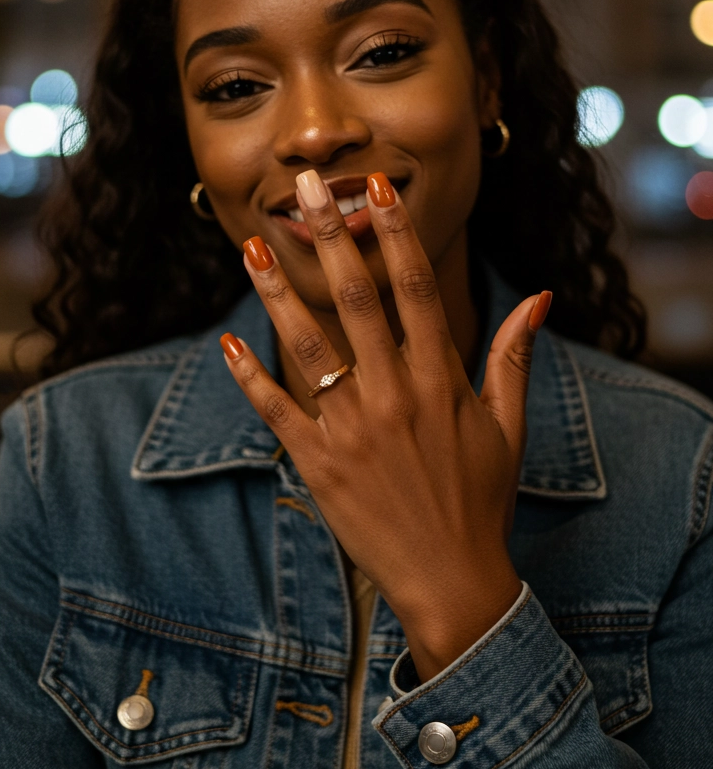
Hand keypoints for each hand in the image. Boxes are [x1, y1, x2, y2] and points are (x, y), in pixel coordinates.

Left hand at [220, 170, 550, 681]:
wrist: (452, 581)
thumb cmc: (482, 502)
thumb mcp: (508, 427)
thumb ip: (513, 356)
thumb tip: (539, 296)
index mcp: (442, 380)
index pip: (416, 288)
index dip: (393, 233)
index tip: (374, 188)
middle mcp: (395, 395)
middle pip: (357, 299)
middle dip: (328, 236)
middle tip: (302, 187)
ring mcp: (353, 430)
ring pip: (308, 346)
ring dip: (277, 293)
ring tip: (250, 246)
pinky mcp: (318, 465)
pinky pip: (277, 412)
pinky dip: (250, 378)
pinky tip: (228, 343)